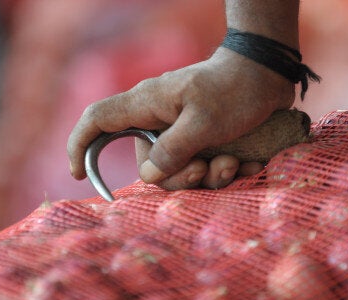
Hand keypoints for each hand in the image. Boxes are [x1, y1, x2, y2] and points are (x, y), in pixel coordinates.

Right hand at [67, 47, 294, 189]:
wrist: (269, 74)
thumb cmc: (236, 89)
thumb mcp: (205, 121)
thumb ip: (173, 150)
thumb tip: (150, 175)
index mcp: (147, 105)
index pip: (98, 120)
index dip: (80, 146)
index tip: (78, 174)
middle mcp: (159, 120)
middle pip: (149, 165)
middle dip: (179, 178)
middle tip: (205, 169)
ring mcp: (180, 131)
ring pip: (179, 171)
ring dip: (209, 176)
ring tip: (233, 162)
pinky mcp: (202, 140)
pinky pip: (204, 168)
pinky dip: (225, 171)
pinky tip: (246, 163)